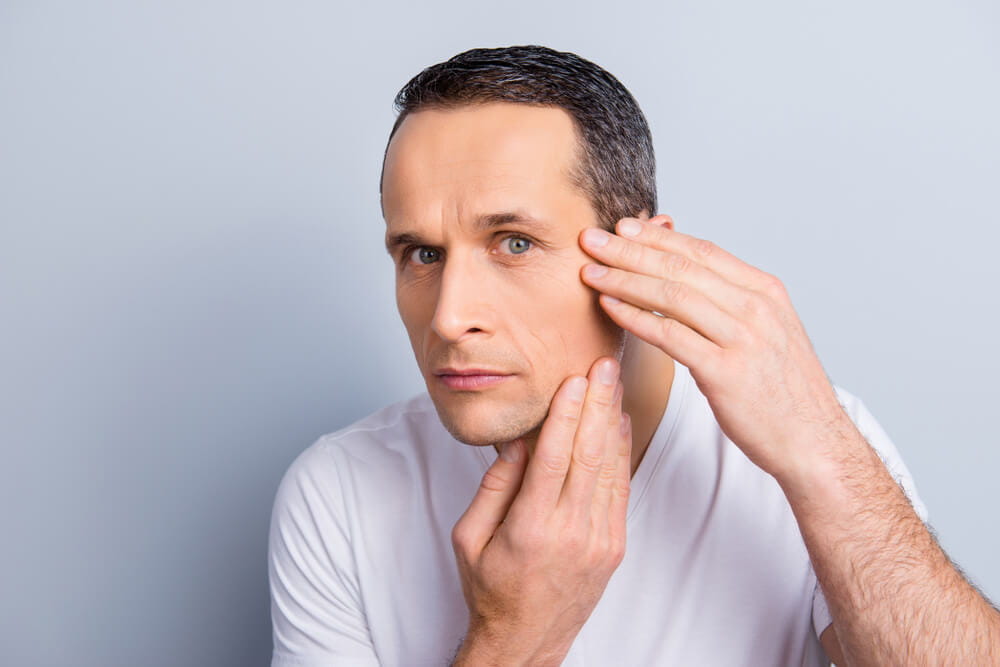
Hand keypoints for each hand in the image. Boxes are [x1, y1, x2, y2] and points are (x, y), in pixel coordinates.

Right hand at [450, 357, 631, 665]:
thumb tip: (517, 441)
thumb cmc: (491, 588)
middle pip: (589, 454)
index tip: (575, 378)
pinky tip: (619, 423)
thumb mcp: (470, 538)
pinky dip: (622, 452)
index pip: (554, 458)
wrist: (526, 641)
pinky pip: (620, 489)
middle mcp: (570, 532)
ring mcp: (598, 540)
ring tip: (615, 381)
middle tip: (604, 363)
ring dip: (613, 419)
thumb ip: (494, 487)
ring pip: (610, 467)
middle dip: (598, 403)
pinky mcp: (613, 545)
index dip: (567, 414)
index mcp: (530, 528)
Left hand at [579, 215, 850, 481]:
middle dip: (630, 249)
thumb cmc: (783, 392)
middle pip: (681, 266)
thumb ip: (731, 302)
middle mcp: (756, 307)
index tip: (623, 227)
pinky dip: (635, 317)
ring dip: (625, 279)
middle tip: (592, 239)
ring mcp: (743, 338)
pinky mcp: (725, 371)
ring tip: (591, 272)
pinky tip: (610, 307)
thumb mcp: (767, 332)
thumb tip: (689, 278)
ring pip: (672, 295)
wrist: (813, 442)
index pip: (702, 251)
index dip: (658, 236)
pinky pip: (670, 336)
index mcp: (766, 291)